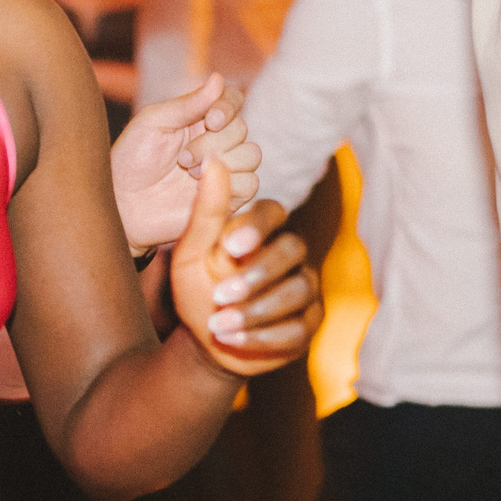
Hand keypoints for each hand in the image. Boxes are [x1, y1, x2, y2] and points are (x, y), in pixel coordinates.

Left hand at [112, 73, 260, 249]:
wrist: (122, 205)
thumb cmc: (130, 161)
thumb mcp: (153, 124)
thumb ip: (187, 104)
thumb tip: (218, 78)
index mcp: (199, 119)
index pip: (232, 100)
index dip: (228, 107)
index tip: (211, 120)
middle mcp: (216, 142)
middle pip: (241, 129)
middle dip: (212, 142)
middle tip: (182, 158)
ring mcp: (223, 170)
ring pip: (251, 154)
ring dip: (221, 161)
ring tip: (189, 173)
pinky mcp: (228, 198)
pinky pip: (251, 184)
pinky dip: (231, 183)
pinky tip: (201, 188)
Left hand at [167, 156, 322, 377]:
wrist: (205, 341)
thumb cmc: (197, 288)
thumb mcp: (191, 253)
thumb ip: (205, 210)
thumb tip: (213, 159)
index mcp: (261, 232)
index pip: (273, 211)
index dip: (257, 226)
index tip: (229, 246)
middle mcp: (290, 255)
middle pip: (293, 249)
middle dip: (257, 273)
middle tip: (221, 294)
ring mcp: (304, 289)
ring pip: (299, 290)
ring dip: (257, 310)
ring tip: (219, 325)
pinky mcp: (308, 325)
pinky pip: (299, 329)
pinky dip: (264, 337)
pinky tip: (232, 340)